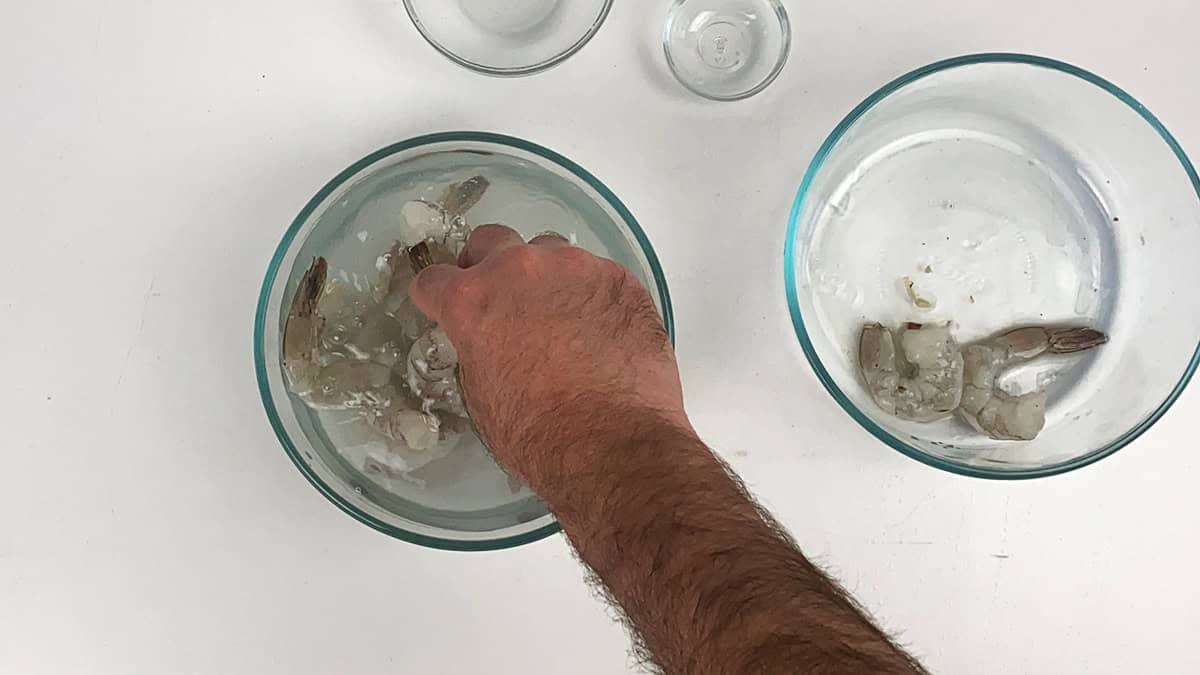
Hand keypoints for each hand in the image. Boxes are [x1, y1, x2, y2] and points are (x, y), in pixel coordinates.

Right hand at [408, 225, 684, 485]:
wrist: (615, 443)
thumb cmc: (540, 434)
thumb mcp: (482, 396)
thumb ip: (478, 349)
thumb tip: (489, 341)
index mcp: (472, 301)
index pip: (433, 280)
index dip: (438, 299)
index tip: (446, 310)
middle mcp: (519, 270)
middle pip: (490, 242)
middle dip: (488, 267)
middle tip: (503, 301)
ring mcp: (574, 267)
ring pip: (549, 252)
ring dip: (546, 277)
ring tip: (562, 317)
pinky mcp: (619, 277)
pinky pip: (595, 274)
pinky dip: (591, 295)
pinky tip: (602, 331)